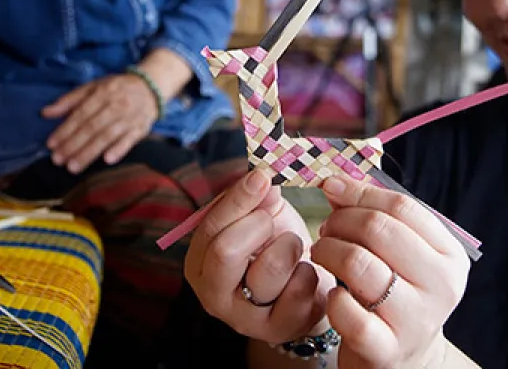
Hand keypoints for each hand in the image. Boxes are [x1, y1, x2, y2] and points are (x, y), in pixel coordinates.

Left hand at [42, 74, 158, 171]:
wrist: (151, 87)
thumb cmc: (117, 89)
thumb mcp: (93, 87)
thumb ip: (70, 100)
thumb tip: (45, 113)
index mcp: (103, 93)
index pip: (81, 114)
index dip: (65, 129)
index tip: (51, 144)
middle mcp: (116, 105)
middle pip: (92, 127)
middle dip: (73, 145)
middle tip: (58, 160)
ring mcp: (130, 118)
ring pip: (107, 136)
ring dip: (89, 152)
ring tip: (73, 167)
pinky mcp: (142, 129)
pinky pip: (130, 140)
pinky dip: (119, 150)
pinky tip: (107, 160)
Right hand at [186, 170, 333, 344]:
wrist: (304, 284)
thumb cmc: (275, 245)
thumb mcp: (261, 215)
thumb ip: (255, 196)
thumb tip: (261, 178)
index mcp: (200, 262)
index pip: (211, 227)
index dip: (238, 199)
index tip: (262, 177)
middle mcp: (212, 295)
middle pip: (226, 251)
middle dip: (258, 225)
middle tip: (272, 221)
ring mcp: (242, 318)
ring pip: (268, 270)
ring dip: (289, 247)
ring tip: (292, 247)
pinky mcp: (276, 330)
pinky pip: (298, 290)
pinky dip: (307, 272)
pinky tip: (303, 272)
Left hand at [312, 175, 469, 368]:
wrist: (405, 360)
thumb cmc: (398, 295)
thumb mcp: (400, 255)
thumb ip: (375, 217)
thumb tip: (335, 183)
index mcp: (450, 256)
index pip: (402, 207)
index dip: (360, 192)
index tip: (331, 186)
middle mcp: (441, 287)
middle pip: (380, 230)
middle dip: (341, 221)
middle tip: (326, 228)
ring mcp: (416, 320)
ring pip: (359, 264)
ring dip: (329, 251)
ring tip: (323, 253)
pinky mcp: (387, 350)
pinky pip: (348, 312)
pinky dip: (332, 298)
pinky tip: (334, 294)